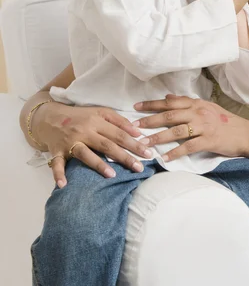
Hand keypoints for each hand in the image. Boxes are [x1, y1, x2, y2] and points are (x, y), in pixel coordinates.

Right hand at [35, 102, 152, 186]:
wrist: (50, 116)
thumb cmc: (80, 116)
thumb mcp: (100, 112)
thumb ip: (119, 121)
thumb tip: (138, 132)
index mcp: (96, 121)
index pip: (119, 134)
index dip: (134, 144)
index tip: (148, 153)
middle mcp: (84, 131)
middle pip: (107, 145)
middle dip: (124, 156)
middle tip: (139, 168)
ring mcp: (70, 142)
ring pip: (86, 154)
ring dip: (98, 164)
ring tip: (112, 175)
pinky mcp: (57, 151)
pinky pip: (57, 164)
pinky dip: (59, 174)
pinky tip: (64, 185)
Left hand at [133, 95, 248, 161]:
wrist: (246, 134)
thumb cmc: (226, 122)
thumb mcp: (207, 107)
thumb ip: (187, 103)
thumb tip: (168, 97)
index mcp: (196, 104)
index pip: (170, 102)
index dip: (152, 104)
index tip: (136, 107)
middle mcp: (198, 112)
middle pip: (170, 115)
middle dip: (150, 120)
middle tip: (134, 125)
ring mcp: (204, 126)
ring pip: (176, 130)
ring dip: (158, 137)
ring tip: (144, 144)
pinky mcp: (209, 140)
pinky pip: (189, 146)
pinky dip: (175, 152)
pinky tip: (165, 158)